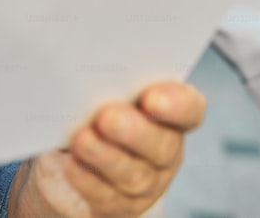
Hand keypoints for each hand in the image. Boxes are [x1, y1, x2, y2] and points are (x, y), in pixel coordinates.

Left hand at [10, 82, 206, 217]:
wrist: (69, 153)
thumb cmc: (91, 108)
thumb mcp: (101, 87)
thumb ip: (106, 76)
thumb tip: (85, 56)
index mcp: (170, 113)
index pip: (190, 109)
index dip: (177, 105)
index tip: (151, 97)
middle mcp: (165, 149)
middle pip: (161, 145)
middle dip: (135, 132)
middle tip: (108, 116)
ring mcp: (145, 181)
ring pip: (133, 175)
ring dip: (106, 156)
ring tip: (82, 139)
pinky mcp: (119, 205)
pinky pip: (107, 198)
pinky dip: (88, 181)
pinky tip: (72, 166)